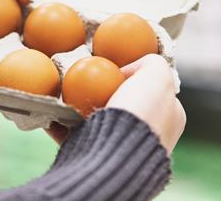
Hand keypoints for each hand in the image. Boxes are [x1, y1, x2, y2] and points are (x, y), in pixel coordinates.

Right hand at [48, 54, 185, 153]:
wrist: (115, 158)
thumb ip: (151, 63)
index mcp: (168, 119)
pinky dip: (60, 122)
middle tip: (82, 80)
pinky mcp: (94, 158)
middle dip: (99, 91)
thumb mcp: (157, 76)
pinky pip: (71, 134)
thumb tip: (128, 69)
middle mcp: (147, 135)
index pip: (150, 88)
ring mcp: (120, 148)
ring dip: (76, 106)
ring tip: (63, 94)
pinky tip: (51, 110)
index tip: (110, 70)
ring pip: (93, 119)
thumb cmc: (140, 113)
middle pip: (119, 102)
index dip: (130, 75)